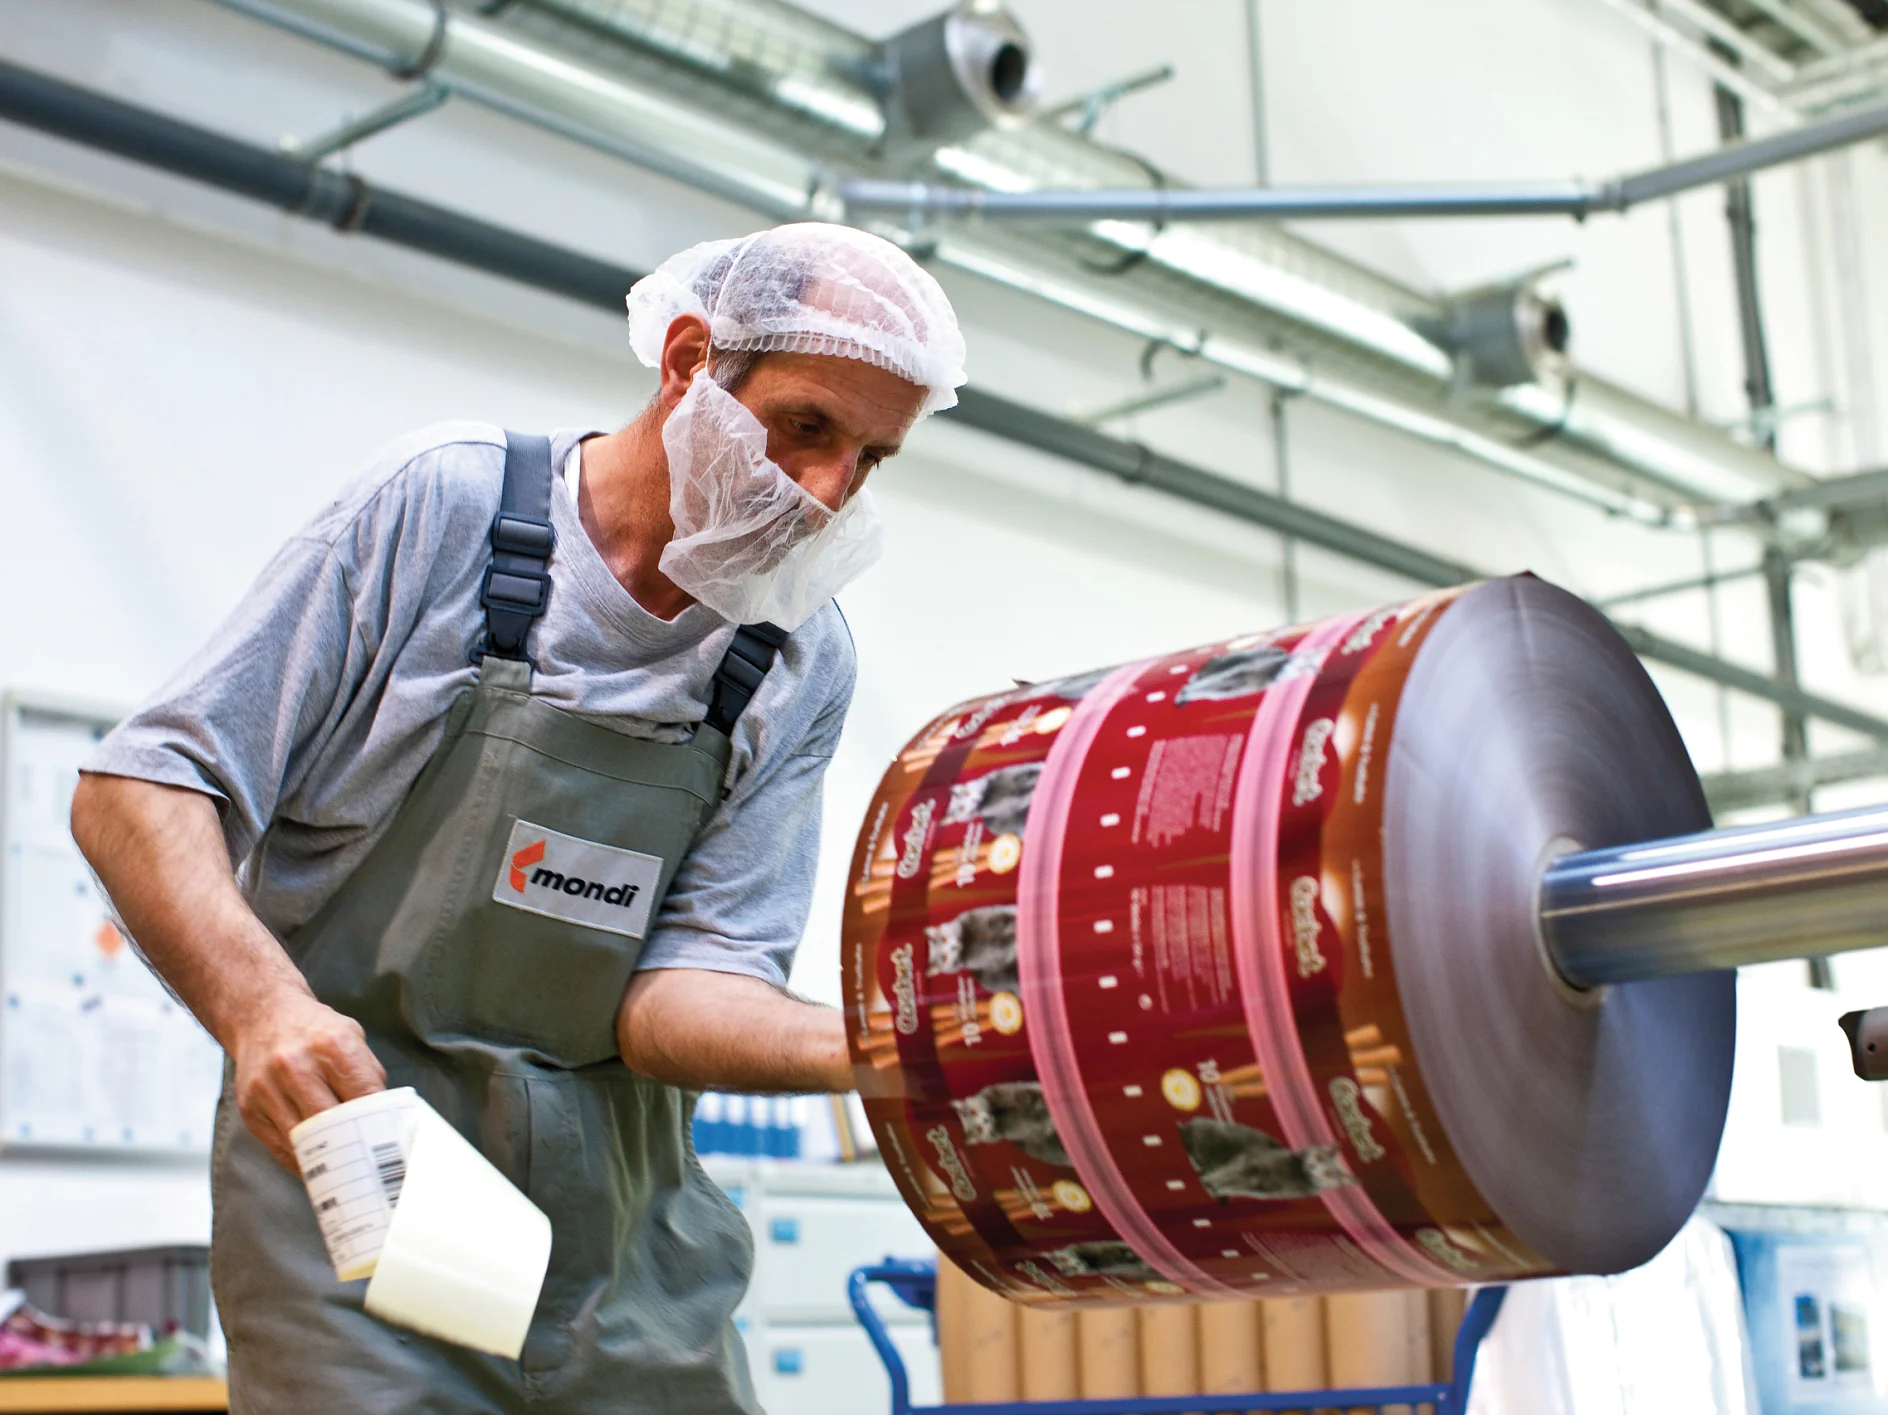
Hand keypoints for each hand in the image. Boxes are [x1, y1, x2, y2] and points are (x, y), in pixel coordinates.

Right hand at [227, 990, 386, 1173]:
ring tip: (347, 1175)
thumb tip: (386, 1118)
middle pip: (330, 1125)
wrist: (261, 1016)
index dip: (378, 1124)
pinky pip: (279, 1148)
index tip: (390, 1144)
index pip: (363, 1096)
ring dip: (326, 1163)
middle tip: (371, 1167)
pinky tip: (319, 1168)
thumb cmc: (315, 1030)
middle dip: (353, 1149)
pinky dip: (302, 1162)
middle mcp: (296, 1066)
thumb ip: (369, 1075)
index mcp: (332, 1045)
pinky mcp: (249, 1109)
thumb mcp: (352, 1037)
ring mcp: (267, 1089)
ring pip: (302, 1142)